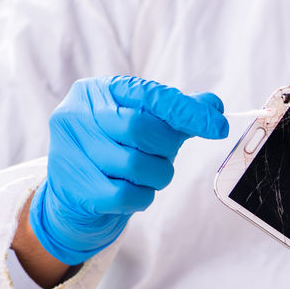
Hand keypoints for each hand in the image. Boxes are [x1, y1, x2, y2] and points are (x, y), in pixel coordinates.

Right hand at [29, 76, 228, 264]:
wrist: (74, 191)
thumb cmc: (115, 147)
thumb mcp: (143, 121)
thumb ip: (177, 112)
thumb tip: (214, 106)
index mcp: (98, 92)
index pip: (150, 95)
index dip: (187, 112)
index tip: (219, 127)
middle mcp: (77, 116)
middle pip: (140, 128)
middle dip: (166, 147)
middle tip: (165, 154)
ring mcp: (70, 152)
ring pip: (135, 165)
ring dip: (157, 174)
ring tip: (149, 173)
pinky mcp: (75, 189)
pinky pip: (125, 195)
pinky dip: (142, 197)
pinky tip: (135, 191)